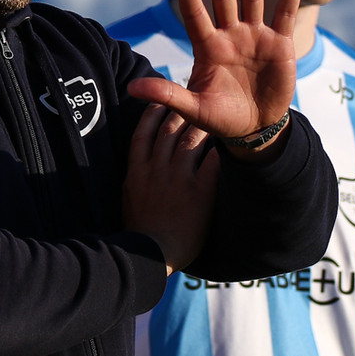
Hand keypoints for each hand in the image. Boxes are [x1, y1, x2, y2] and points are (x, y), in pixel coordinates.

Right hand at [123, 104, 219, 274]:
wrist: (149, 255)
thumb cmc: (138, 231)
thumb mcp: (128, 198)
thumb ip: (135, 179)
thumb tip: (139, 166)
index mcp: (137, 171)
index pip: (143, 133)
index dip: (151, 115)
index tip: (159, 103)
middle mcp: (156, 169)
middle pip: (168, 131)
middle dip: (179, 111)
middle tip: (190, 100)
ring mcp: (177, 179)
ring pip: (190, 140)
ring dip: (200, 124)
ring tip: (209, 116)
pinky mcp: (198, 191)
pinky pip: (211, 163)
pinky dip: (218, 150)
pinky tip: (226, 141)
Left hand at [126, 0, 300, 152]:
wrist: (255, 128)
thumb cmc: (221, 118)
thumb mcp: (193, 109)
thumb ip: (167, 95)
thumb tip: (131, 89)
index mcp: (207, 48)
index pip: (195, 14)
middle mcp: (229, 36)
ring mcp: (255, 37)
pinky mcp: (279, 44)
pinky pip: (284, 13)